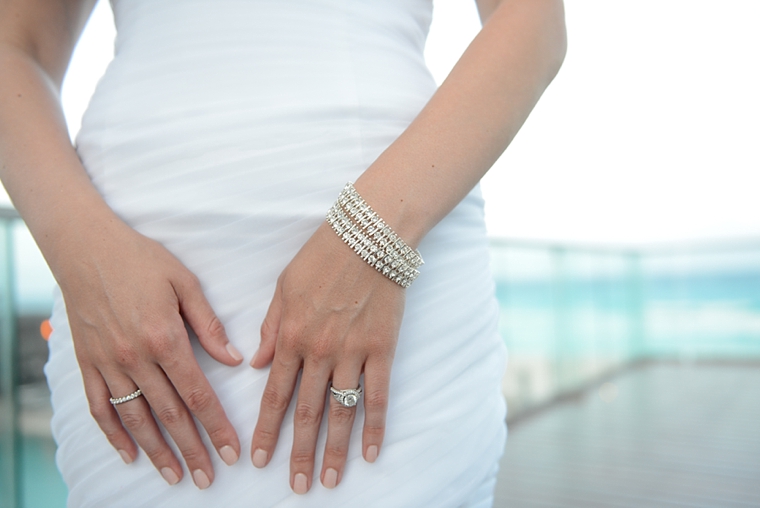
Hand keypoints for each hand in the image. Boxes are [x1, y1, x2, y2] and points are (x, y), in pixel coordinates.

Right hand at [58, 220, 242, 488]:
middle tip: (208, 477)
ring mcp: (108, 363)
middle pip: (170, 414)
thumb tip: (235, 359)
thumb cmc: (141, 259)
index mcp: (165, 337)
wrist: (85, 247)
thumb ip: (209, 325)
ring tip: (174, 475)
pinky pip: (100, 407)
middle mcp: (135, 357)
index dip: (216, 426)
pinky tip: (128, 453)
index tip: (231, 451)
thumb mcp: (184, 283)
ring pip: (135, 418)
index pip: (197, 393)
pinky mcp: (87, 363)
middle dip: (192, 449)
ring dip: (156, 450)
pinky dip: (113, 434)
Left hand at [250, 221, 405, 492]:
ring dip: (333, 450)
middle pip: (306, 413)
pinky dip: (375, 427)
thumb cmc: (322, 256)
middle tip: (296, 486)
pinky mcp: (382, 349)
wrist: (369, 236)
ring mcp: (353, 353)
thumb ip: (270, 327)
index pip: (274, 394)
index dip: (265, 429)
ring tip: (328, 480)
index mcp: (291, 336)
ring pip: (340, 412)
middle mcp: (319, 352)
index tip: (258, 458)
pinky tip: (372, 452)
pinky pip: (377, 396)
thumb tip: (258, 363)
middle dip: (298, 453)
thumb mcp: (284, 287)